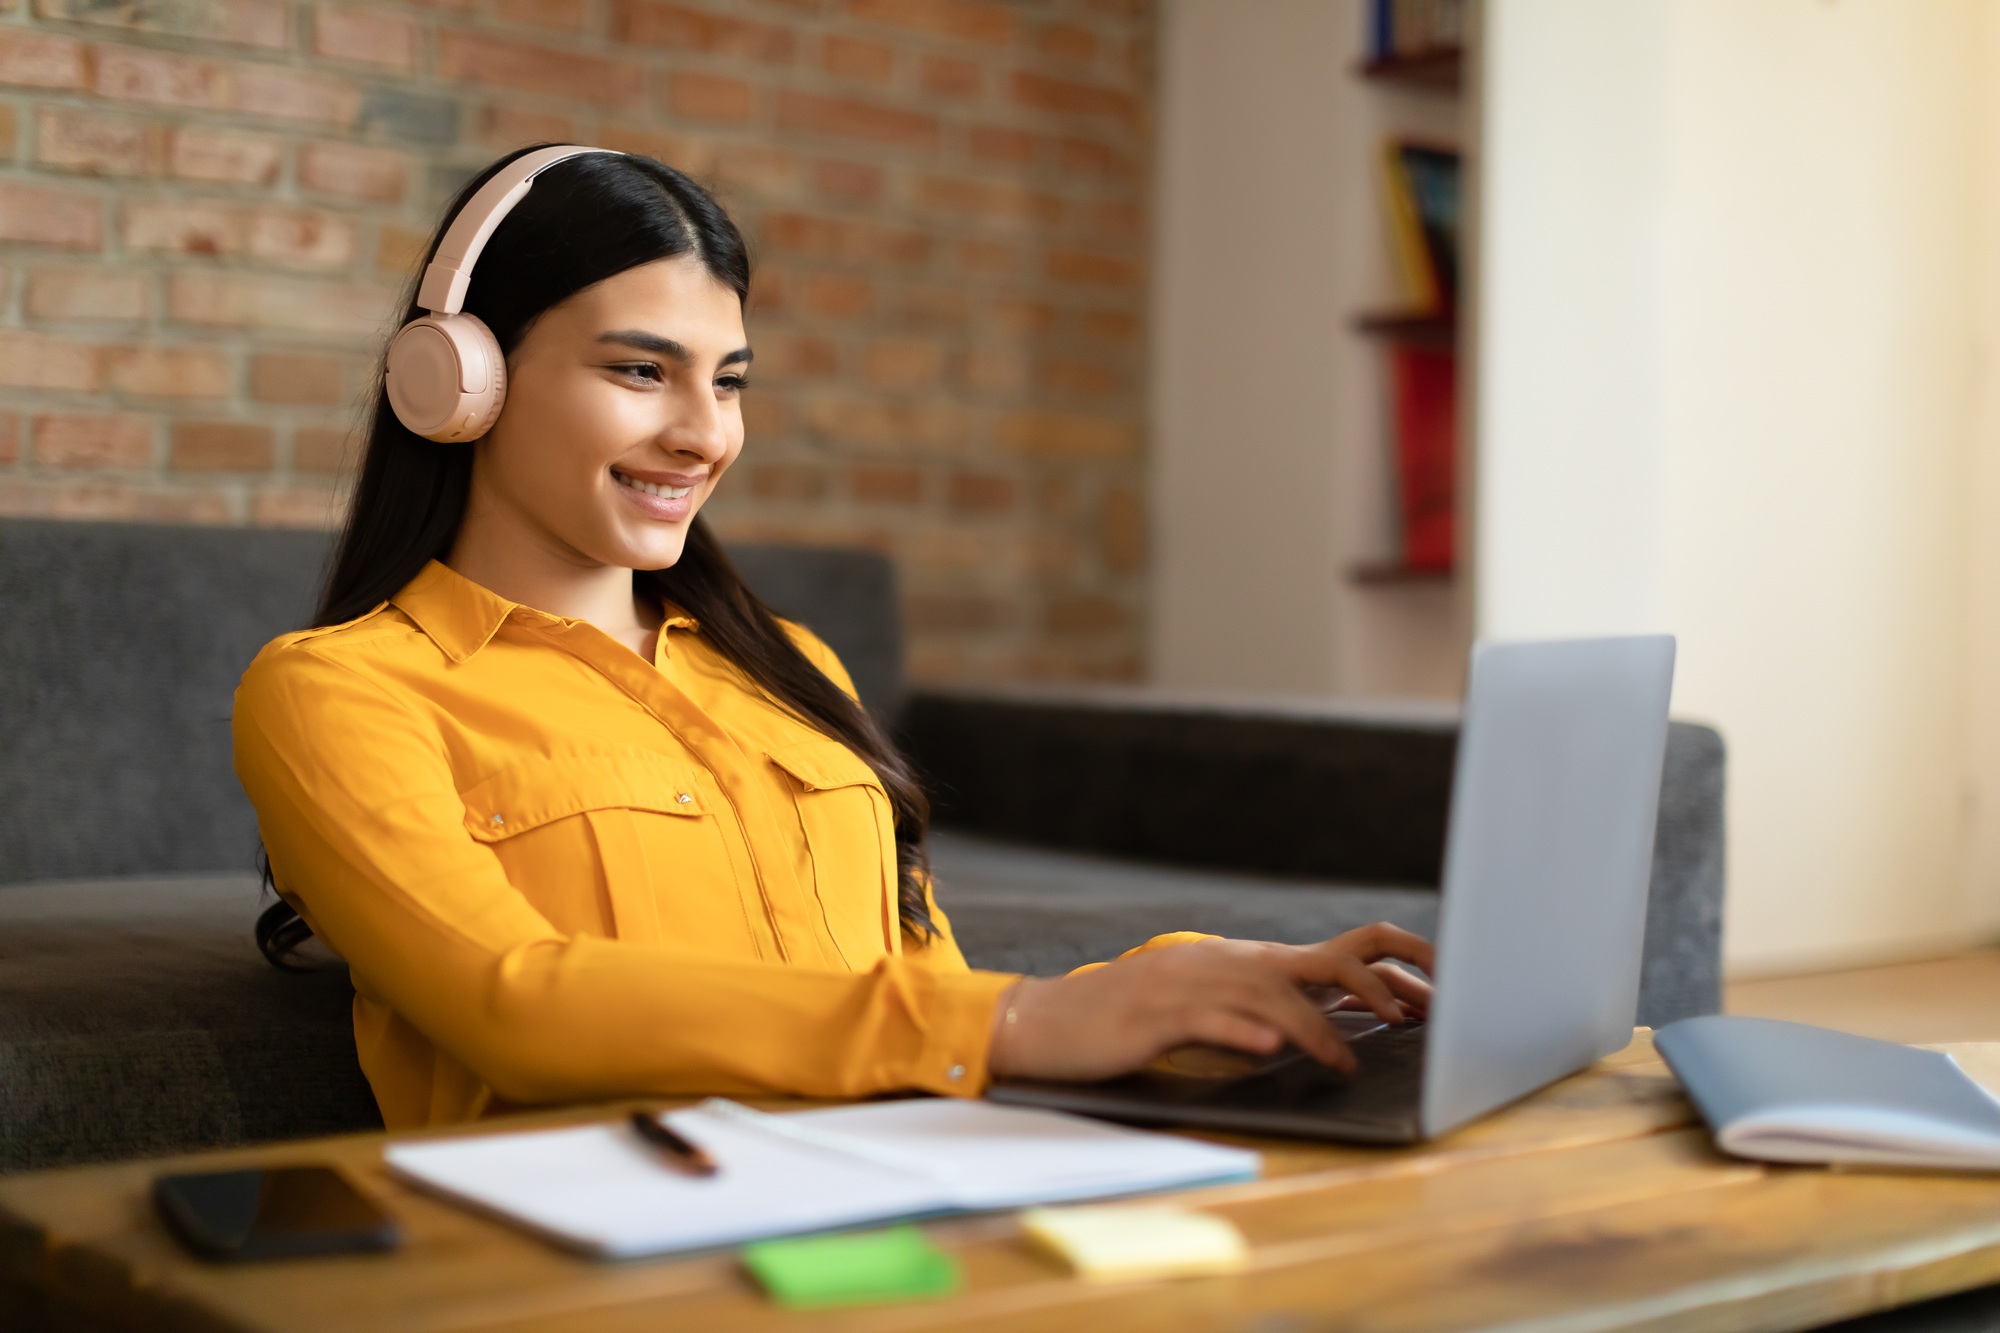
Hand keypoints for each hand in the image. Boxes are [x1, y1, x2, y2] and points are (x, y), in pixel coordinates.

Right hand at [986, 923, 1434, 1082]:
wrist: (1047, 1021)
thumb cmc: (1122, 1022)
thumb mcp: (1196, 1009)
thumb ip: (1247, 1010)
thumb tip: (1302, 1031)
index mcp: (1236, 961)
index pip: (1327, 955)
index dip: (1383, 969)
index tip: (1428, 997)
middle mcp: (1220, 963)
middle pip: (1312, 966)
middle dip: (1370, 988)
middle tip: (1415, 1019)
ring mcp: (1187, 985)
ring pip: (1268, 998)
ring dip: (1313, 1030)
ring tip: (1344, 1063)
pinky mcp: (1155, 1015)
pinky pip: (1208, 1019)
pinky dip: (1242, 1032)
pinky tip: (1267, 1048)